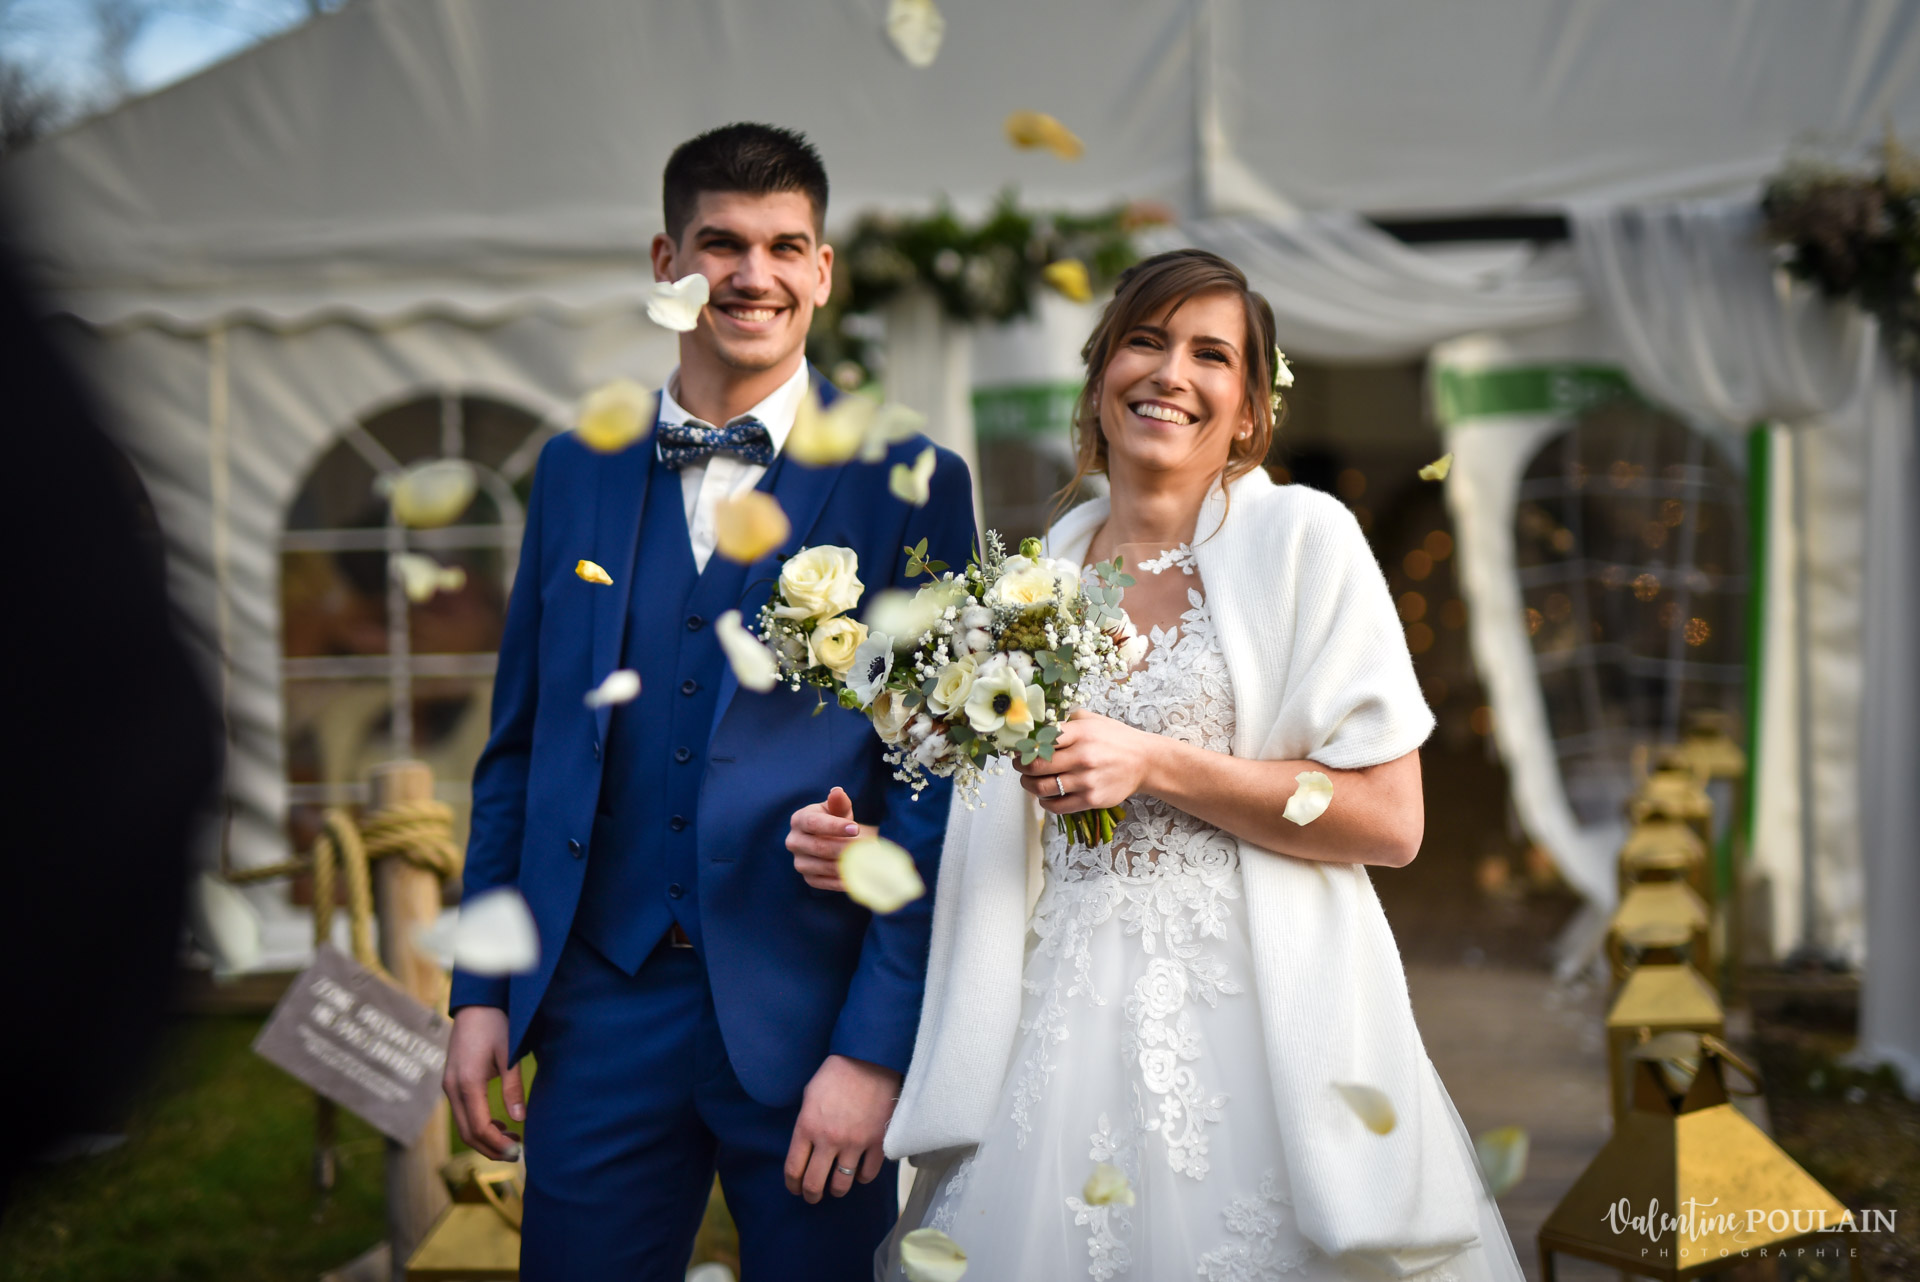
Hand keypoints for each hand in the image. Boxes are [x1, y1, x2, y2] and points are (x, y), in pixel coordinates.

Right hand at [443, 1005, 525, 1160]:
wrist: (476, 1003)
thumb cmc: (495, 1024)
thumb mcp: (508, 1053)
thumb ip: (513, 1087)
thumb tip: (520, 1119)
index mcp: (467, 1083)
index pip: (479, 1128)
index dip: (497, 1144)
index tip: (518, 1151)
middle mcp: (453, 1088)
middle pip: (468, 1133)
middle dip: (491, 1148)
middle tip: (517, 1153)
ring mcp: (450, 1086)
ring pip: (464, 1125)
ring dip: (486, 1138)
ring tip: (513, 1140)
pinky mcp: (453, 1082)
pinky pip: (463, 1113)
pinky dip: (479, 1125)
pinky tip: (499, 1124)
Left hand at [783, 1053, 900, 1201]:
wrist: (870, 1060)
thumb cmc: (836, 1074)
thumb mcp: (809, 1095)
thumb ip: (806, 1123)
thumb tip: (806, 1146)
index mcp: (807, 1126)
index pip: (793, 1168)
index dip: (792, 1184)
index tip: (794, 1188)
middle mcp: (828, 1140)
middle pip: (814, 1183)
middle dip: (810, 1195)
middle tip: (812, 1196)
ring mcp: (854, 1143)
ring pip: (841, 1184)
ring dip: (836, 1190)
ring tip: (836, 1188)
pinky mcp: (877, 1142)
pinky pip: (867, 1174)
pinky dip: (861, 1178)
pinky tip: (858, 1174)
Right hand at [787, 786, 873, 891]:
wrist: (833, 840)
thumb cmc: (836, 820)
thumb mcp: (839, 809)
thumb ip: (839, 802)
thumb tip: (837, 792)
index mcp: (799, 820)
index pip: (814, 823)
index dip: (835, 826)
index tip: (856, 829)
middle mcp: (794, 842)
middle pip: (820, 847)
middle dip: (846, 847)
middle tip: (868, 847)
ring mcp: (799, 862)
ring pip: (824, 866)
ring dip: (848, 865)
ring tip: (868, 861)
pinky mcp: (808, 878)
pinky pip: (826, 883)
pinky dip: (844, 881)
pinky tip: (860, 876)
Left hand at [1015, 709, 1155, 812]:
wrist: (1144, 762)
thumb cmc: (1115, 739)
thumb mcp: (1093, 720)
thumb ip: (1066, 720)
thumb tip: (1037, 725)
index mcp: (1081, 733)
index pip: (1040, 740)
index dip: (1023, 746)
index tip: (1018, 749)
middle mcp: (1082, 757)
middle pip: (1036, 766)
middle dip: (1021, 766)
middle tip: (1019, 765)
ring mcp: (1087, 780)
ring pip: (1042, 788)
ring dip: (1029, 785)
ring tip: (1028, 781)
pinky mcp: (1091, 799)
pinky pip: (1057, 806)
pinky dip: (1045, 803)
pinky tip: (1045, 797)